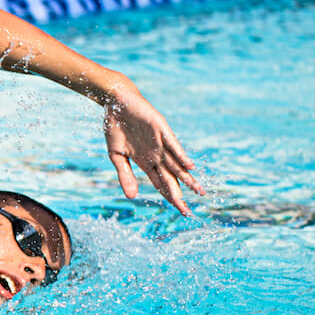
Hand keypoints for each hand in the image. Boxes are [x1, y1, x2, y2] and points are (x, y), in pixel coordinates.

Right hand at [102, 84, 203, 215]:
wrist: (115, 103)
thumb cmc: (116, 128)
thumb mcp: (116, 156)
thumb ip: (125, 175)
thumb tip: (132, 197)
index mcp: (145, 162)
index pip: (161, 184)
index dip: (171, 197)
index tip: (181, 211)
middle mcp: (156, 155)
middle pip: (171, 178)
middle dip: (180, 194)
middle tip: (189, 211)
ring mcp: (159, 143)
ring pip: (175, 164)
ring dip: (186, 178)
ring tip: (198, 191)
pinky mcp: (160, 129)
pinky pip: (173, 145)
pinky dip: (181, 155)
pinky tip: (190, 166)